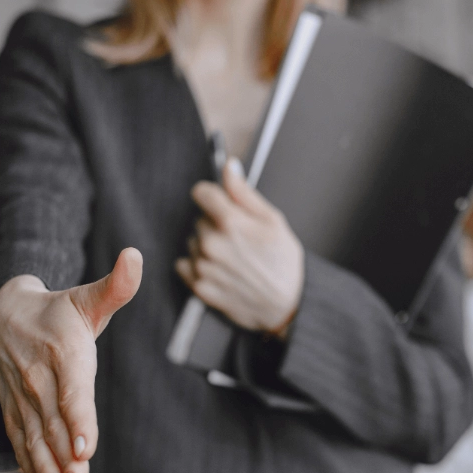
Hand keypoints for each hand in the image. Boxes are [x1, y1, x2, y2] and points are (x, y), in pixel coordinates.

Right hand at [0, 248, 142, 472]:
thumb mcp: (88, 297)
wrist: (0, 314)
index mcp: (62, 350)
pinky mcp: (13, 410)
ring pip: (36, 438)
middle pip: (54, 423)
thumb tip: (136, 257)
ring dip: (49, 469)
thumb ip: (116, 286)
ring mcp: (22, 397)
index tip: (85, 447)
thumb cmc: (58, 310)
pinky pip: (20, 442)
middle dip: (65, 458)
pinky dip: (31, 466)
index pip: (71, 389)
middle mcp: (38, 377)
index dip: (78, 418)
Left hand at [176, 159, 303, 335]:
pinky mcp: (199, 287)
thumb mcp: (273, 220)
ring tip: (233, 257)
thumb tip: (228, 167)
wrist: (288, 305)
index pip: (201, 192)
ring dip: (207, 246)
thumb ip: (244, 193)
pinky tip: (220, 270)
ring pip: (193, 242)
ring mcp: (203, 267)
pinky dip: (198, 265)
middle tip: (239, 239)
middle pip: (199, 219)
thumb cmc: (284, 263)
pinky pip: (185, 265)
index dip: (214, 196)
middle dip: (215, 225)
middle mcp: (211, 243)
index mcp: (230, 223)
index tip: (223, 204)